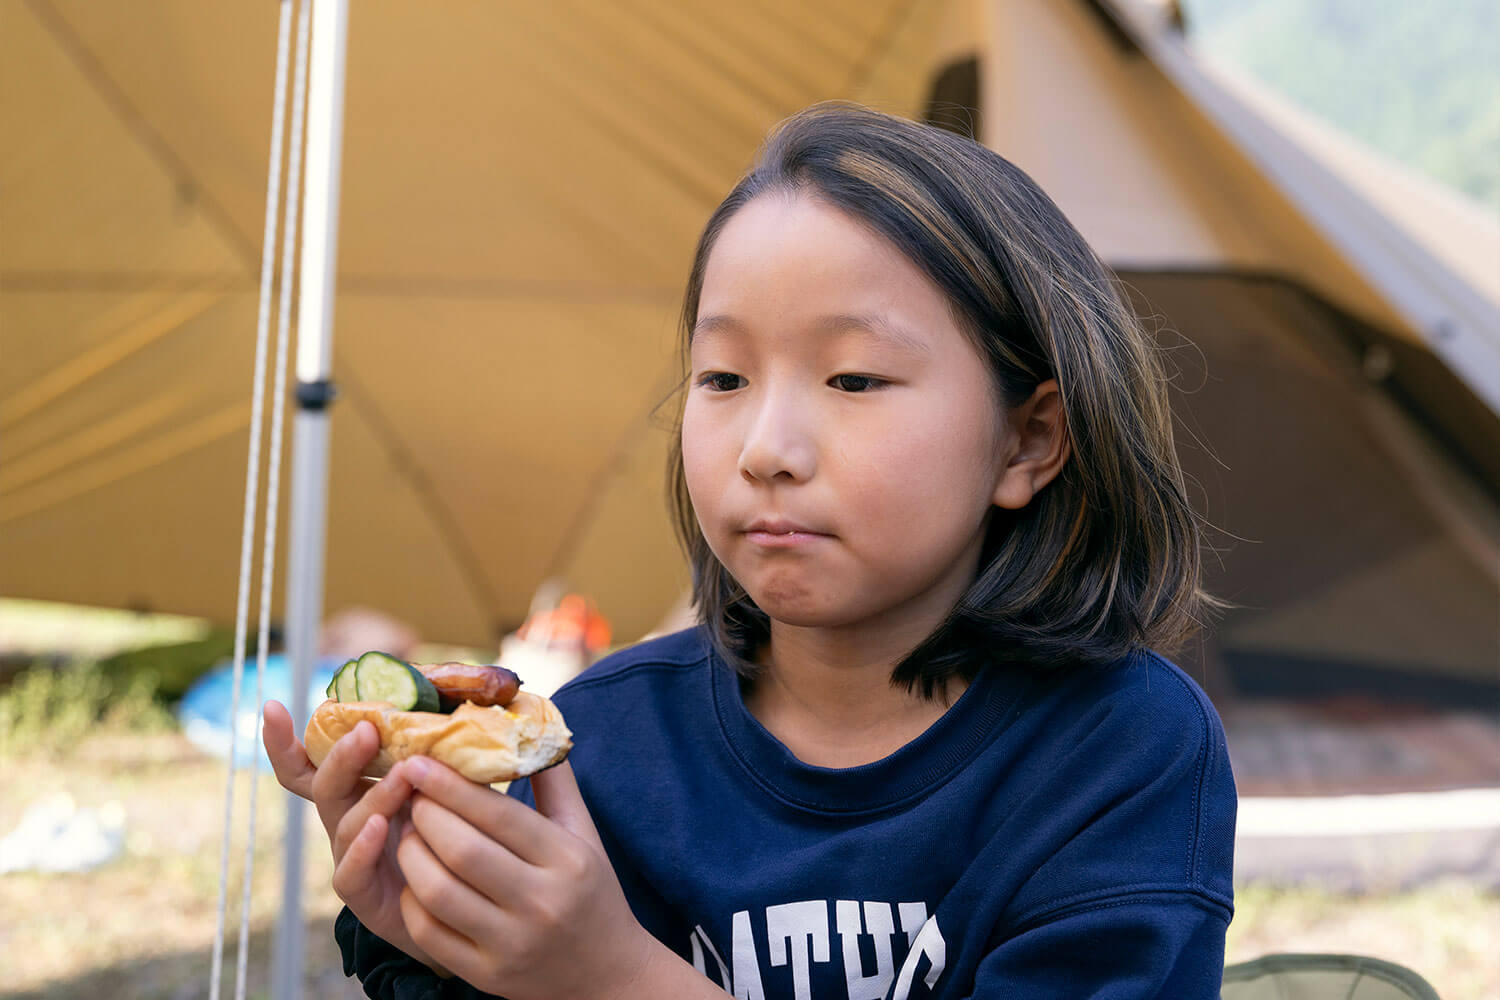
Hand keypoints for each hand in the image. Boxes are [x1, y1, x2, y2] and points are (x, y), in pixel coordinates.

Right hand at [262, 700, 442, 973]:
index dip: (285, 741)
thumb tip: (456, 714)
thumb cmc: (443, 834)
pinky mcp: (360, 893)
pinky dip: (362, 848)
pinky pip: (351, 870)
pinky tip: (378, 828)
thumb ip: (436, 757)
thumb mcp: (439, 787)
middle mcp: (345, 819)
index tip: (273, 707)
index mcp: (357, 789)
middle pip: (325, 785)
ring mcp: (349, 856)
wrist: (456, 904)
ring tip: (404, 775)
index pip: (311, 763)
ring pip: (347, 823)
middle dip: (341, 756)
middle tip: (367, 731)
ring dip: (375, 796)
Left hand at [394, 757, 655, 999]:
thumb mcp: (583, 832)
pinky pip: (430, 933)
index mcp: (567, 860)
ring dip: (411, 855)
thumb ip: (554, 781)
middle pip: (462, 851)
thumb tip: (526, 722)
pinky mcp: (487, 975)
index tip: (419, 762)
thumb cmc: (591, 890)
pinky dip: (413, 900)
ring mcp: (511, 944)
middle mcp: (541, 903)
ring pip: (438, 892)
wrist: (607, 973)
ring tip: (408, 833)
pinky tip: (415, 878)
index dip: (450, 786)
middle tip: (412, 795)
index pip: (498, 815)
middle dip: (425, 815)